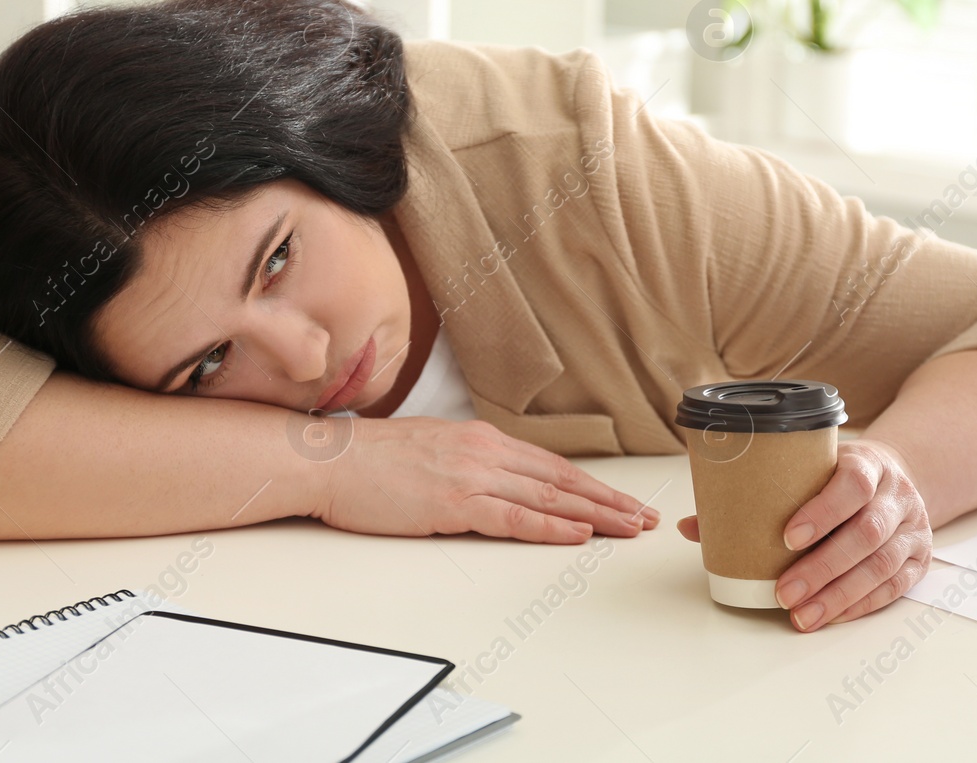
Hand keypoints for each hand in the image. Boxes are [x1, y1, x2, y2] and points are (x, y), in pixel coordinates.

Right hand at [312, 417, 658, 542]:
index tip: (623, 501)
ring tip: (629, 529)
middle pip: (562, 481)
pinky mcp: (454, 503)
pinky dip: (551, 527)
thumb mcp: (433, 449)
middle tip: (646, 518)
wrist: (330, 461)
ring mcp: (472, 476)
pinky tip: (579, 535)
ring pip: (549, 498)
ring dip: (596, 516)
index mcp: (482, 439)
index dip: (593, 485)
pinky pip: (515, 518)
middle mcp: (486, 452)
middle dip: (610, 501)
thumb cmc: (372, 460)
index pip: (552, 465)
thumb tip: (495, 478)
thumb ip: (470, 462)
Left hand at [676, 438, 930, 629]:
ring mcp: (913, 528)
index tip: (787, 538)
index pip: (854, 483)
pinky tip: (829, 616)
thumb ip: (755, 493)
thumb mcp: (806, 467)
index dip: (823, 511)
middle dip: (823, 568)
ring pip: (882, 566)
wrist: (895, 475)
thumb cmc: (837, 473)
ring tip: (801, 615)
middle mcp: (897, 495)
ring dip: (838, 595)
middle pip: (867, 533)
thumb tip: (691, 526)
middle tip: (783, 592)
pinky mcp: (918, 559)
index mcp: (869, 463)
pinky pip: (892, 588)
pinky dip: (858, 605)